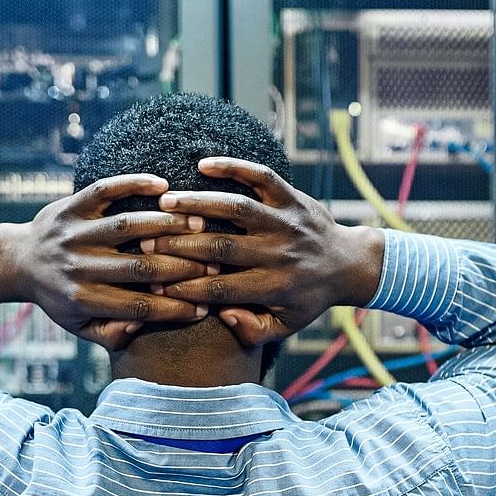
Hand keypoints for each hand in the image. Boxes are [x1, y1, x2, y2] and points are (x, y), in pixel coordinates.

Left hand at [0, 174, 215, 349]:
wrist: (19, 261)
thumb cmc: (59, 297)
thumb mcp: (80, 326)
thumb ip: (111, 333)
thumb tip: (140, 325)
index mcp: (82, 300)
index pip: (137, 308)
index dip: (172, 309)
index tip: (203, 307)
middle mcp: (78, 267)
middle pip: (138, 268)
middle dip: (180, 266)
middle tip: (213, 263)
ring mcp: (74, 233)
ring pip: (127, 226)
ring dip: (166, 224)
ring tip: (199, 224)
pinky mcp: (71, 206)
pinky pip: (104, 190)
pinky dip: (133, 184)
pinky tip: (163, 186)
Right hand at [142, 158, 385, 347]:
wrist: (349, 264)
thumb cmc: (307, 298)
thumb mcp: (284, 326)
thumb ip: (251, 330)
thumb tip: (221, 314)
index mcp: (274, 287)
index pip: (221, 289)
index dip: (186, 287)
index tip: (155, 285)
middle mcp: (279, 253)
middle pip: (222, 247)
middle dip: (181, 244)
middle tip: (146, 240)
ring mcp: (285, 221)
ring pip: (237, 208)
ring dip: (199, 202)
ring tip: (165, 201)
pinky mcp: (292, 197)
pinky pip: (262, 176)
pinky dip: (234, 168)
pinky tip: (204, 165)